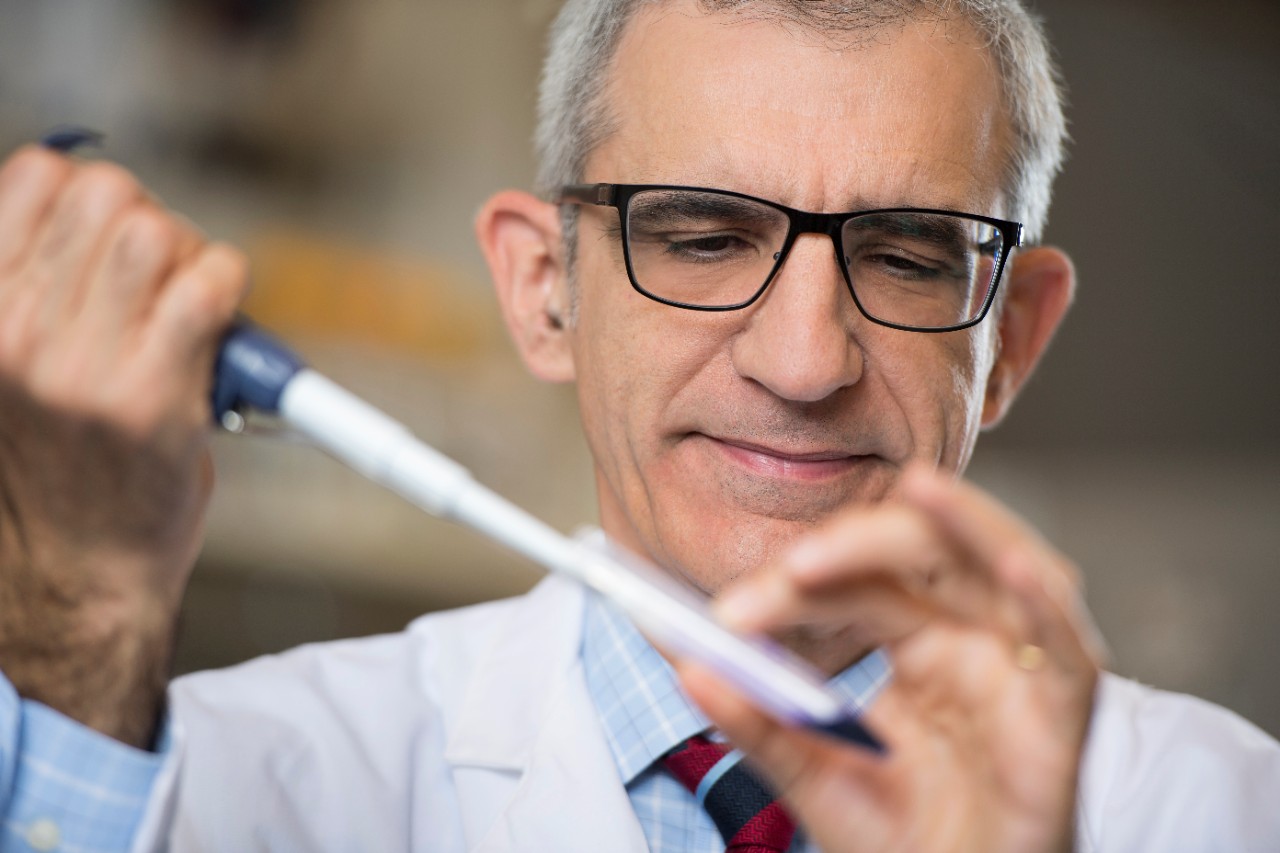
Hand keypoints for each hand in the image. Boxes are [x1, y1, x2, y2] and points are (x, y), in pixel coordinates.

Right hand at [0, 145, 247, 746]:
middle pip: (109, 193)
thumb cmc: (56, 462)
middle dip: (152, 220)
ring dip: (192, 255)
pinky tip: (222, 325)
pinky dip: (228, 287)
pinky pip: (209, 287)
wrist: (77, 573)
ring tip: (191, 308)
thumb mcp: (12, 360)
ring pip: (159, 231)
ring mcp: (82, 366)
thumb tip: (88, 193)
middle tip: (164, 279)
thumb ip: (37, 284)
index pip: (36, 174)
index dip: (90, 194)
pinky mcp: (150, 399)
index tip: (112, 240)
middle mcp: (15, 333)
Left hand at [678, 466, 1102, 852]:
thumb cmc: (905, 840)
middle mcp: (973, 638)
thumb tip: (687, 666)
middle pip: (928, 552)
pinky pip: (1067, 649)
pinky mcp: (1064, 716)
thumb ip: (759, 722)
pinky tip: (1016, 570)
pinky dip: (1046, 605)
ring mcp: (1021, 668)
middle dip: (861, 542)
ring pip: (1007, 566)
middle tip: (793, 567)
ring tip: (919, 487)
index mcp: (919, 642)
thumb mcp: (816, 776)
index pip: (856, 581)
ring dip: (965, 524)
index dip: (795, 584)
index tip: (728, 615)